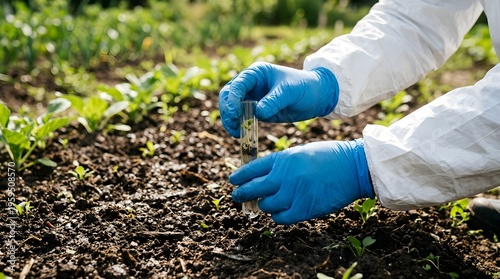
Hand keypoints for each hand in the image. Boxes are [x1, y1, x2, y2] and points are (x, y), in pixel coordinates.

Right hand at [218, 62, 338, 136]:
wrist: (317, 97)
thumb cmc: (305, 86)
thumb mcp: (290, 92)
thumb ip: (274, 101)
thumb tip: (257, 113)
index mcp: (257, 73)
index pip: (237, 85)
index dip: (233, 99)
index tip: (235, 113)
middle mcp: (251, 84)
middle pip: (228, 96)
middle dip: (228, 110)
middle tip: (233, 125)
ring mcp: (252, 97)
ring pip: (232, 108)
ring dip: (230, 120)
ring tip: (236, 132)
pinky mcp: (256, 110)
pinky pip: (242, 118)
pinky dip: (238, 126)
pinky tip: (241, 134)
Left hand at [230, 139, 373, 224]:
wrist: (353, 167)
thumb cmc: (329, 156)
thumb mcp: (300, 152)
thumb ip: (281, 164)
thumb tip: (262, 177)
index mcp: (283, 159)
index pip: (253, 169)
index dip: (240, 176)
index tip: (233, 180)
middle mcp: (285, 176)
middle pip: (253, 189)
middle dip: (242, 194)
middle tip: (237, 196)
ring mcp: (294, 194)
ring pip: (266, 205)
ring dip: (263, 205)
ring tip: (265, 203)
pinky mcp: (304, 209)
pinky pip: (281, 217)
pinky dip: (277, 216)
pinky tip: (279, 211)